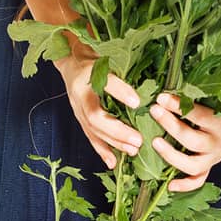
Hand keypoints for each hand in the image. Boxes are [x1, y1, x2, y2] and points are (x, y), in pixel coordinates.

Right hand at [54, 51, 143, 170]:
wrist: (70, 63)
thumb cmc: (94, 59)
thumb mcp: (108, 58)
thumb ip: (125, 68)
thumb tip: (150, 84)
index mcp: (88, 72)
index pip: (105, 82)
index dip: (120, 92)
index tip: (137, 102)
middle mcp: (80, 92)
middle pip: (95, 115)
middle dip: (116, 130)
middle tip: (137, 139)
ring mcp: (77, 108)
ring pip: (93, 129)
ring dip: (113, 142)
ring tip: (133, 150)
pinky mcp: (79, 119)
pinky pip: (90, 137)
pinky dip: (102, 151)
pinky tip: (113, 163)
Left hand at [146, 92, 220, 192]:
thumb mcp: (214, 94)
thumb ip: (195, 93)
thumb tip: (166, 90)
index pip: (199, 115)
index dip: (178, 107)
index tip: (160, 98)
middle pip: (194, 141)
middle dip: (171, 126)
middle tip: (154, 112)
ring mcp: (216, 158)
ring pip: (194, 165)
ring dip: (171, 156)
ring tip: (154, 142)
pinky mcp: (210, 166)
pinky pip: (198, 180)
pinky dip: (184, 185)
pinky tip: (169, 185)